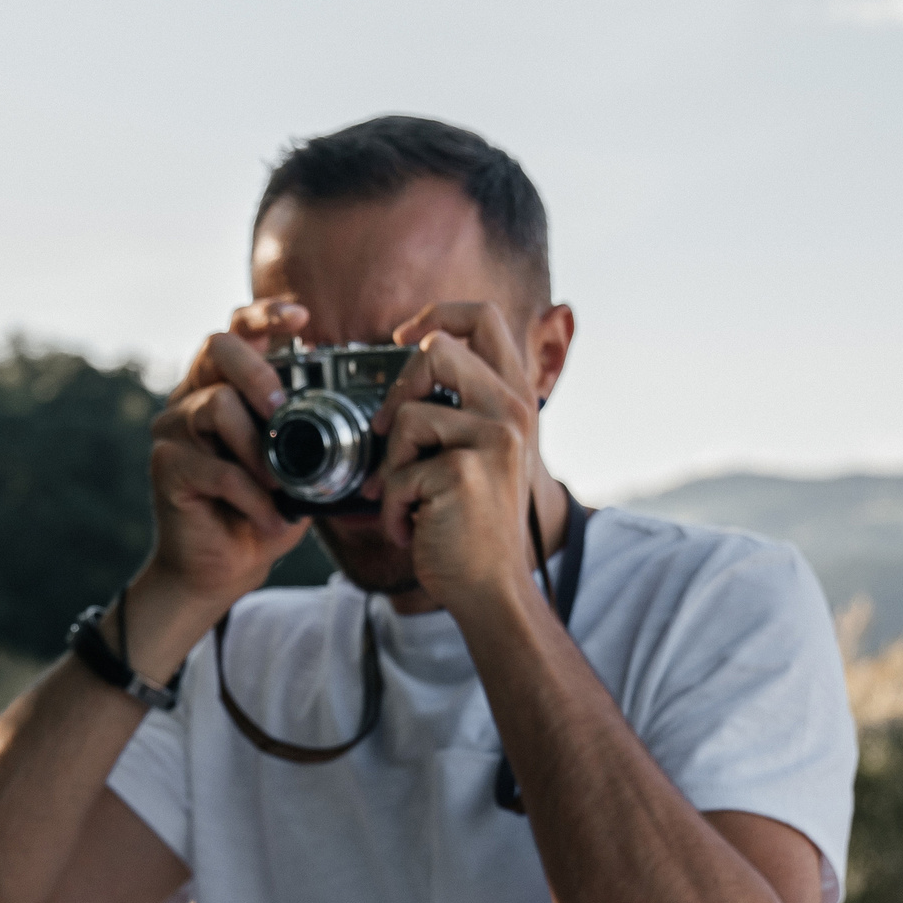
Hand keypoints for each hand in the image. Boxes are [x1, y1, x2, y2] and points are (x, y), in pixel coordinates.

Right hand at [131, 300, 314, 655]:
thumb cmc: (262, 513)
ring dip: (258, 448)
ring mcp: (173, 430)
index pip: (237, 330)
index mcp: (225, 386)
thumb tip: (370, 413)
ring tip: (279, 485)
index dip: (265, 315)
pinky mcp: (167, 467)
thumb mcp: (301, 469)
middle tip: (283, 410)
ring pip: (216, 405)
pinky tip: (267, 516)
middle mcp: (192, 397)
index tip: (301, 317)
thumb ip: (317, 435)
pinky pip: (216, 468)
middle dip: (260, 374)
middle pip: (217, 348)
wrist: (221, 570)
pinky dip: (252, 496)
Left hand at [368, 301, 547, 615]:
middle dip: (397, 390)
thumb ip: (459, 409)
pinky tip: (414, 527)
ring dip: (391, 466)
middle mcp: (513, 411)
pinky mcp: (462, 472)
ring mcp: (492, 439)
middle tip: (387, 433)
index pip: (483, 318)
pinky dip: (391, 508)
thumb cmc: (474, 525)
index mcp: (515, 399)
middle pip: (438, 348)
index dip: (436, 314)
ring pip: (406, 416)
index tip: (403, 336)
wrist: (492, 588)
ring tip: (411, 500)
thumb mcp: (480, 455)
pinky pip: (395, 472)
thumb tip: (404, 376)